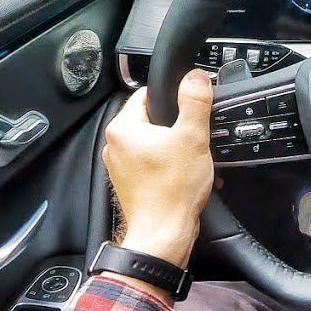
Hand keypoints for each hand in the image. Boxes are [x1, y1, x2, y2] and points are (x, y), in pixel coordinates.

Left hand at [101, 70, 214, 272]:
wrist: (164, 234)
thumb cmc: (173, 190)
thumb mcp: (192, 137)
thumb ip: (194, 101)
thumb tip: (195, 77)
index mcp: (122, 128)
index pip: (146, 95)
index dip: (173, 99)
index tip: (189, 113)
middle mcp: (115, 145)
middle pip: (152, 119)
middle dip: (175, 127)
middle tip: (191, 141)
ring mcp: (120, 166)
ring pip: (153, 142)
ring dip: (173, 147)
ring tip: (188, 162)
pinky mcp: (130, 183)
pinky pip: (151, 163)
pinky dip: (168, 165)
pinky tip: (182, 176)